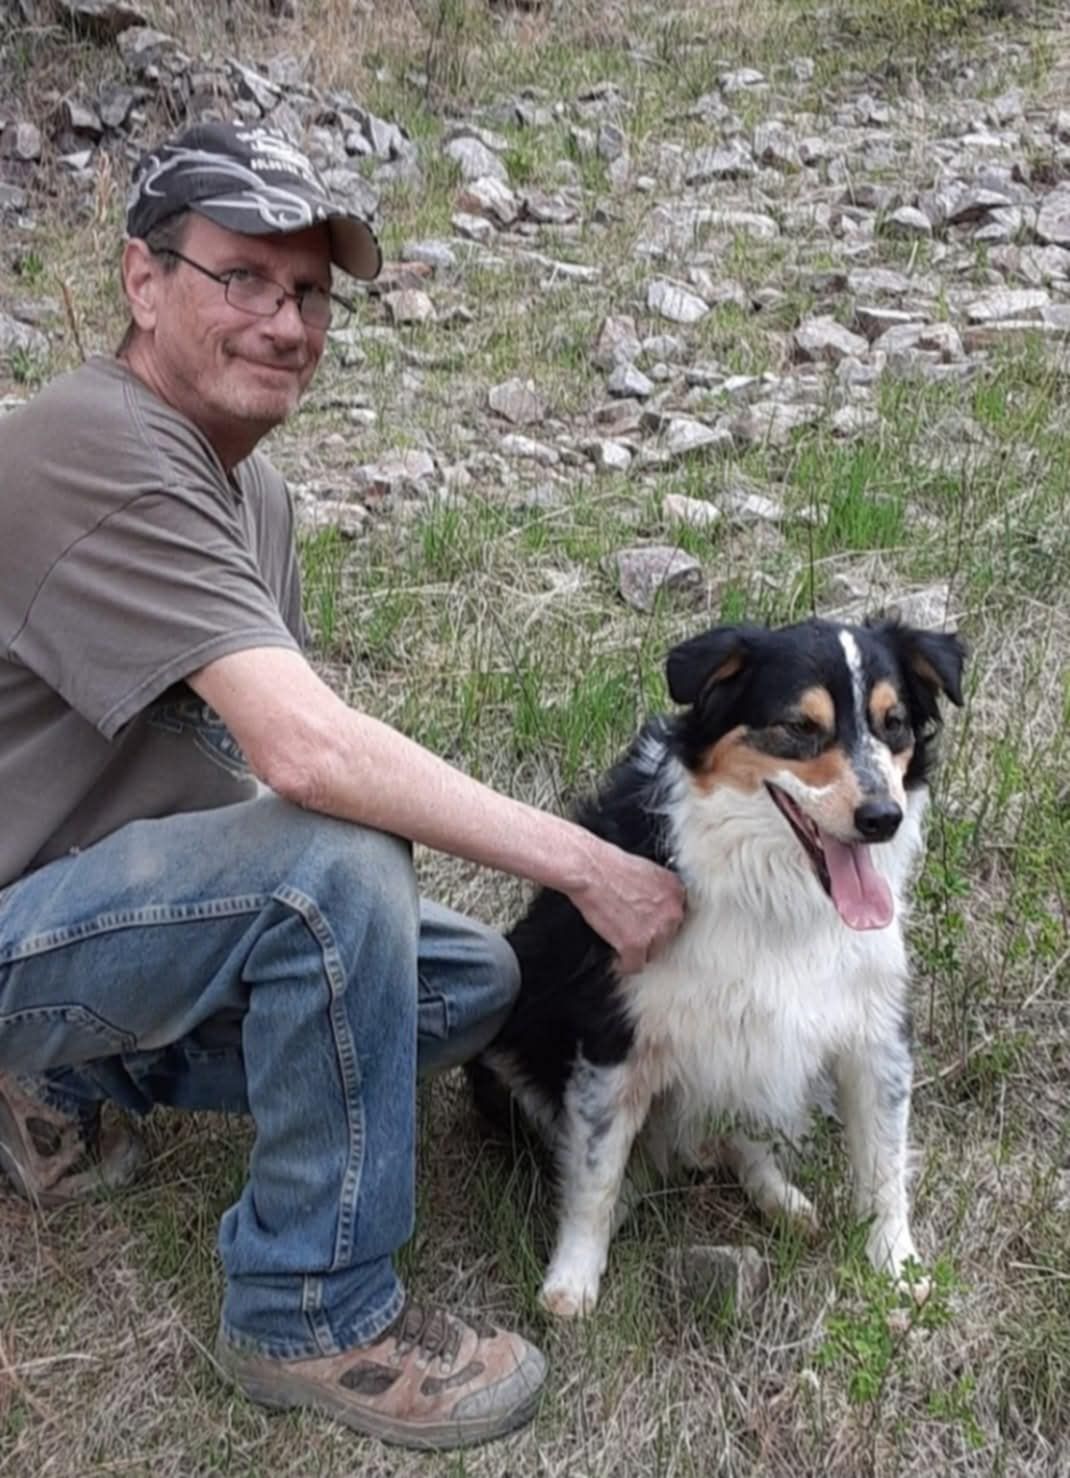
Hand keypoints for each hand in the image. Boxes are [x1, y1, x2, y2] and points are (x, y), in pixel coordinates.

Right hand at [569, 844, 685, 973]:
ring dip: (639, 951)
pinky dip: (624, 965)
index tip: (647, 923)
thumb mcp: (647, 871)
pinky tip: (617, 960)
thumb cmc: (610, 866)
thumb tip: (654, 906)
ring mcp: (655, 930)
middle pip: (666, 937)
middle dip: (650, 936)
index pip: (675, 916)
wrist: (590, 870)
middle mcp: (672, 912)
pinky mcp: (636, 944)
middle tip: (631, 932)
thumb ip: (658, 891)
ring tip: (622, 945)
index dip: (658, 920)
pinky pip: (635, 965)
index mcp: (676, 891)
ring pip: (652, 953)